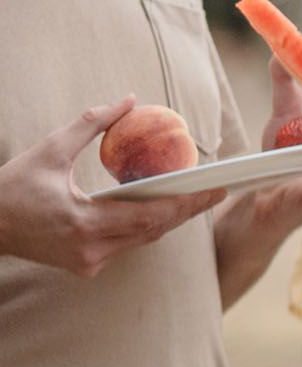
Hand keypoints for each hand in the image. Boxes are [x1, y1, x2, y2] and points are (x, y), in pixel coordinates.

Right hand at [0, 97, 224, 275]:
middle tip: (216, 192)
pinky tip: (160, 210)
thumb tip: (128, 100)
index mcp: (82, 222)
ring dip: (167, 219)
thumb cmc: (11, 186)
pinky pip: (125, 245)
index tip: (213, 190)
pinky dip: (142, 227)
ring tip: (195, 198)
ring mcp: (88, 262)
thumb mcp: (50, 150)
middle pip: (153, 230)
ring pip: (142, 241)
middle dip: (186, 210)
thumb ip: (91, 124)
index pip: (149, 216)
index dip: (185, 204)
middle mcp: (90, 249)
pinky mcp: (85, 266)